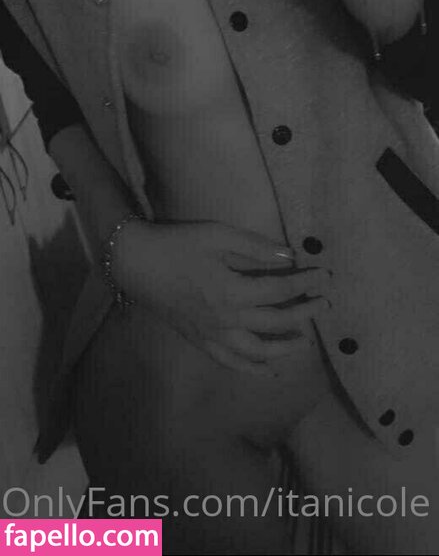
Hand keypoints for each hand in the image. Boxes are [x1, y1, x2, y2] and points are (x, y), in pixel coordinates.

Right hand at [112, 219, 331, 373]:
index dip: (306, 284)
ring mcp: (212, 335)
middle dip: (305, 313)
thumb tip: (291, 256)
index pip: (281, 291)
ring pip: (258, 353)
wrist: (136, 263)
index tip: (325, 276)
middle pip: (276, 323)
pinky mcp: (199, 341)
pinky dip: (253, 369)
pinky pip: (231, 363)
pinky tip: (268, 369)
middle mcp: (226, 320)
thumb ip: (256, 248)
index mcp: (232, 291)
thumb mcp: (219, 235)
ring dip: (285, 348)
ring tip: (303, 340)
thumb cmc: (178, 244)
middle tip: (324, 304)